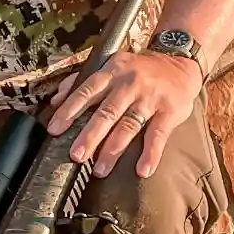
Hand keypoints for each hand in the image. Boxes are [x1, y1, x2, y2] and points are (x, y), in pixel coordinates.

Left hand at [44, 51, 201, 179]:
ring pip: (129, 125)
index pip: (86, 92)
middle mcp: (129, 84)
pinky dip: (151, 154)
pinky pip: (159, 135)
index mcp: (111, 72)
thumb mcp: (110, 66)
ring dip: (114, 149)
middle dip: (90, 135)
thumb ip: (81, 81)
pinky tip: (142, 170)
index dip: (69, 111)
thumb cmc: (139, 69)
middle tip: (76, 155)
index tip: (55, 129)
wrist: (179, 63)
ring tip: (100, 169)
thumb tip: (55, 100)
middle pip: (107, 112)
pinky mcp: (170, 111)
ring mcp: (150, 98)